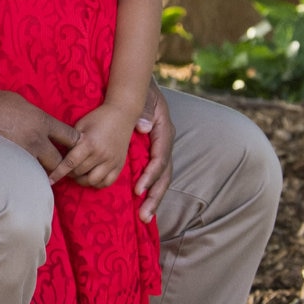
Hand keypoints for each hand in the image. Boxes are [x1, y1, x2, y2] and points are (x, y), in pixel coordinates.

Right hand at [0, 84, 76, 176]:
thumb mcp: (21, 103)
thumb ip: (38, 117)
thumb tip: (45, 127)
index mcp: (42, 121)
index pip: (71, 137)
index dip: (74, 143)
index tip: (72, 146)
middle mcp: (36, 140)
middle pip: (60, 161)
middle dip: (59, 165)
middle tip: (56, 165)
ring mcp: (21, 154)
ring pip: (41, 172)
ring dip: (40, 172)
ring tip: (38, 172)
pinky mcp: (8, 163)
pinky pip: (23, 174)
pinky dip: (24, 174)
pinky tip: (21, 173)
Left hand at [51, 104, 133, 187]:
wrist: (122, 114)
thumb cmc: (97, 118)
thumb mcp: (80, 125)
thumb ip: (70, 141)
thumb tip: (56, 155)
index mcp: (89, 143)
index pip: (70, 163)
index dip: (58, 173)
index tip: (50, 180)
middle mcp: (101, 154)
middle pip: (79, 173)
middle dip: (70, 174)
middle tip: (66, 170)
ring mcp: (112, 161)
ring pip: (93, 181)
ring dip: (83, 180)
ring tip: (78, 174)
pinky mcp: (120, 165)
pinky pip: (107, 182)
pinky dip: (97, 183)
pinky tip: (91, 177)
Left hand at [133, 80, 172, 222]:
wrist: (141, 86)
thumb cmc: (143, 91)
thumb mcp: (146, 96)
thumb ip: (144, 111)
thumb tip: (145, 128)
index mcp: (164, 132)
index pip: (160, 158)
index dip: (151, 175)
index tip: (139, 189)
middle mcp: (165, 144)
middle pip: (164, 174)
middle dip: (155, 196)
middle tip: (144, 215)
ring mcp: (160, 150)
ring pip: (161, 178)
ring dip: (153, 198)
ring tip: (143, 217)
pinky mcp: (152, 154)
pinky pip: (153, 175)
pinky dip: (148, 189)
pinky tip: (141, 204)